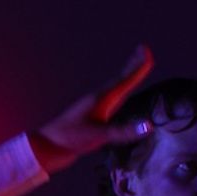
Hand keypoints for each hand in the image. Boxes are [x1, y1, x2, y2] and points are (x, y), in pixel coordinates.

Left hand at [29, 46, 156, 170]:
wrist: (47, 147)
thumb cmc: (70, 138)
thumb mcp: (98, 135)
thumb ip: (123, 131)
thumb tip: (149, 126)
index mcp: (102, 98)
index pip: (125, 78)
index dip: (138, 65)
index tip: (145, 48)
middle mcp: (99, 99)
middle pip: (121, 78)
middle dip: (134, 65)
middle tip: (143, 50)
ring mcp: (95, 108)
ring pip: (116, 88)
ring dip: (127, 78)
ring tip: (134, 71)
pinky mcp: (92, 118)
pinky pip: (111, 101)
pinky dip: (120, 94)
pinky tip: (118, 98)